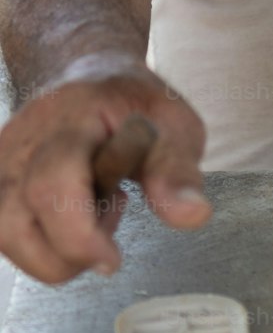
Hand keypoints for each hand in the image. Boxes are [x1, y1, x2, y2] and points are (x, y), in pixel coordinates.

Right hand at [0, 63, 210, 284]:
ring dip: (53, 251)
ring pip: (4, 235)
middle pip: (15, 221)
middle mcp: (20, 144)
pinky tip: (69, 217)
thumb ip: (177, 169)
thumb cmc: (131, 104)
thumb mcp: (172, 124)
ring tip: (91, 215)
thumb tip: (193, 214)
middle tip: (111, 222)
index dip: (78, 233)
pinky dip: (41, 245)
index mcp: (67, 121)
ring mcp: (0, 165)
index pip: (53, 183)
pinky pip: (5, 236)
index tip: (111, 259)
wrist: (87, 73)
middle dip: (69, 249)